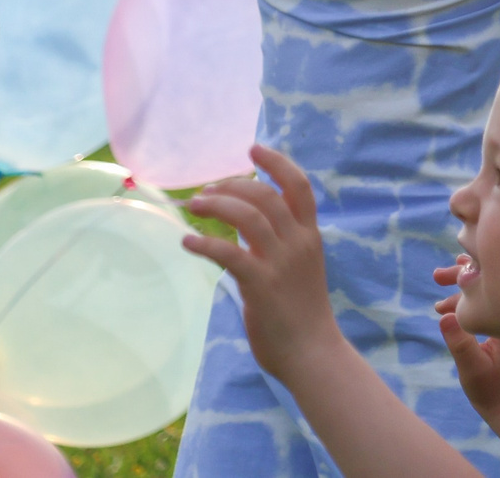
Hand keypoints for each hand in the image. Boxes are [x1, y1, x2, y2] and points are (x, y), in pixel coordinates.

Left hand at [183, 146, 342, 383]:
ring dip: (217, 205)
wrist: (312, 351)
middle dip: (233, 185)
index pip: (299, 186)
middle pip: (266, 195)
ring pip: (249, 216)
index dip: (277, 163)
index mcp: (310, 236)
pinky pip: (229, 253)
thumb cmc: (302, 312)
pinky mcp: (260, 284)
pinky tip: (188, 242)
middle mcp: (298, 242)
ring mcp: (281, 262)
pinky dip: (205, 243)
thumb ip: (278, 244)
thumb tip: (244, 226)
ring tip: (195, 206)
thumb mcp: (299, 268)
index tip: (253, 149)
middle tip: (207, 190)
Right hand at [432, 258, 499, 421]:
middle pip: (492, 280)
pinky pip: (489, 301)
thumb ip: (460, 343)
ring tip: (437, 289)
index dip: (466, 275)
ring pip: (489, 290)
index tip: (443, 278)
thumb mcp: (472, 368)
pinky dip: (469, 301)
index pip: (491, 283)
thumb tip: (446, 317)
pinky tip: (449, 307)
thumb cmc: (493, 390)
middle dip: (462, 276)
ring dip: (463, 289)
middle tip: (436, 276)